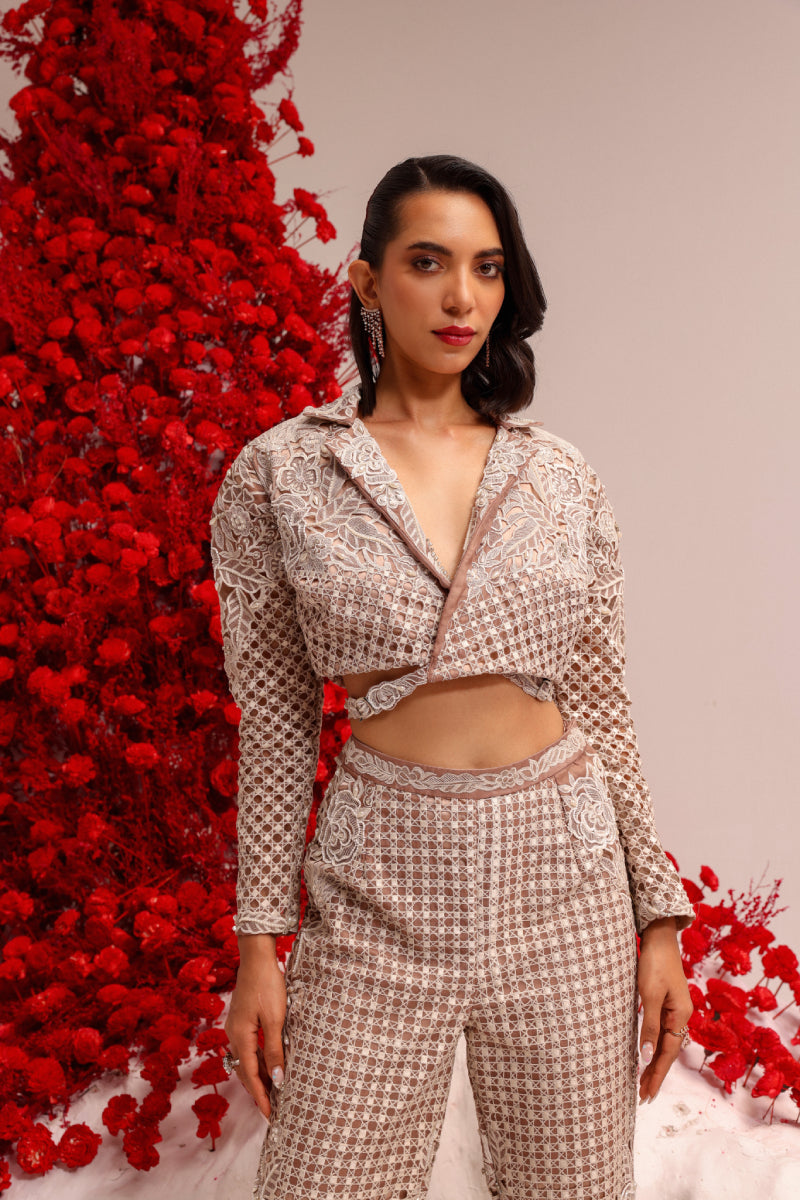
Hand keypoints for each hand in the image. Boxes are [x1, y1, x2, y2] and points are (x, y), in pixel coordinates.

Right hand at [224, 935, 286, 1119]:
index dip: (261, 1096)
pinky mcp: (241, 1019)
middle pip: (244, 1071)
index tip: (270, 1114)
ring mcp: (235, 1026)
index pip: (251, 1075)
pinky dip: (257, 1061)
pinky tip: (268, 1064)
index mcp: (240, 1037)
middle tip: (271, 1109)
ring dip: (258, 1076)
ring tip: (272, 1092)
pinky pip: (247, 1048)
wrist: (257, 957)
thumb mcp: (276, 1019)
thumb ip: (275, 1050)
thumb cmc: (268, 985)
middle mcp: (233, 1034)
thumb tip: (277, 1080)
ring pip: (245, 1060)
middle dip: (257, 1091)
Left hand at [636, 917, 692, 1103]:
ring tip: (643, 1082)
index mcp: (681, 1015)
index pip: (668, 1054)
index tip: (646, 1095)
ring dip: (654, 1063)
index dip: (656, 1075)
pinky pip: (660, 1031)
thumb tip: (647, 1057)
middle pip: (668, 1052)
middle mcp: (681, 1015)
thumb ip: (649, 1026)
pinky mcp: (665, 1002)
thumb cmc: (653, 963)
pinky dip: (653, 1046)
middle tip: (643, 1097)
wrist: (658, 936)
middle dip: (655, 1074)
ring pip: (664, 1043)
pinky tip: (647, 1054)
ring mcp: (674, 1009)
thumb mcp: (649, 995)